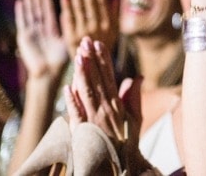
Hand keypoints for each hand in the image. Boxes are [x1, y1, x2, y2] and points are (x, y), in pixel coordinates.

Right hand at [15, 0, 69, 80]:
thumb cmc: (61, 62)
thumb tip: (89, 17)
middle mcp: (40, 30)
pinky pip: (22, 21)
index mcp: (51, 30)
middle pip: (38, 8)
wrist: (47, 75)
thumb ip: (75, 28)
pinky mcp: (24, 37)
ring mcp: (31, 32)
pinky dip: (21, 11)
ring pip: (30, 11)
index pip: (49, 10)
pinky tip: (21, 0)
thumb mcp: (69, 41)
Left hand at [60, 0, 117, 58]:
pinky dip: (66, 7)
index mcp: (109, 24)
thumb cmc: (102, 48)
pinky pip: (68, 20)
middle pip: (91, 2)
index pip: (103, 1)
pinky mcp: (71, 38)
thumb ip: (114, 14)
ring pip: (80, 9)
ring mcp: (84, 32)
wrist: (92, 71)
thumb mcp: (113, 32)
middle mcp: (97, 27)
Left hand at [64, 37, 152, 170]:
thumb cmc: (127, 140)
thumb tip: (137, 76)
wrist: (121, 165)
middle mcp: (107, 109)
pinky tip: (68, 88)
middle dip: (91, 60)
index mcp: (117, 104)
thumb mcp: (135, 117)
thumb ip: (133, 95)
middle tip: (85, 42)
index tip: (98, 44)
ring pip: (88, 93)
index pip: (110, 77)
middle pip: (98, 80)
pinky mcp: (84, 131)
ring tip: (78, 56)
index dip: (103, 60)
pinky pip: (77, 114)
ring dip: (83, 74)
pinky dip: (72, 101)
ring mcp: (95, 120)